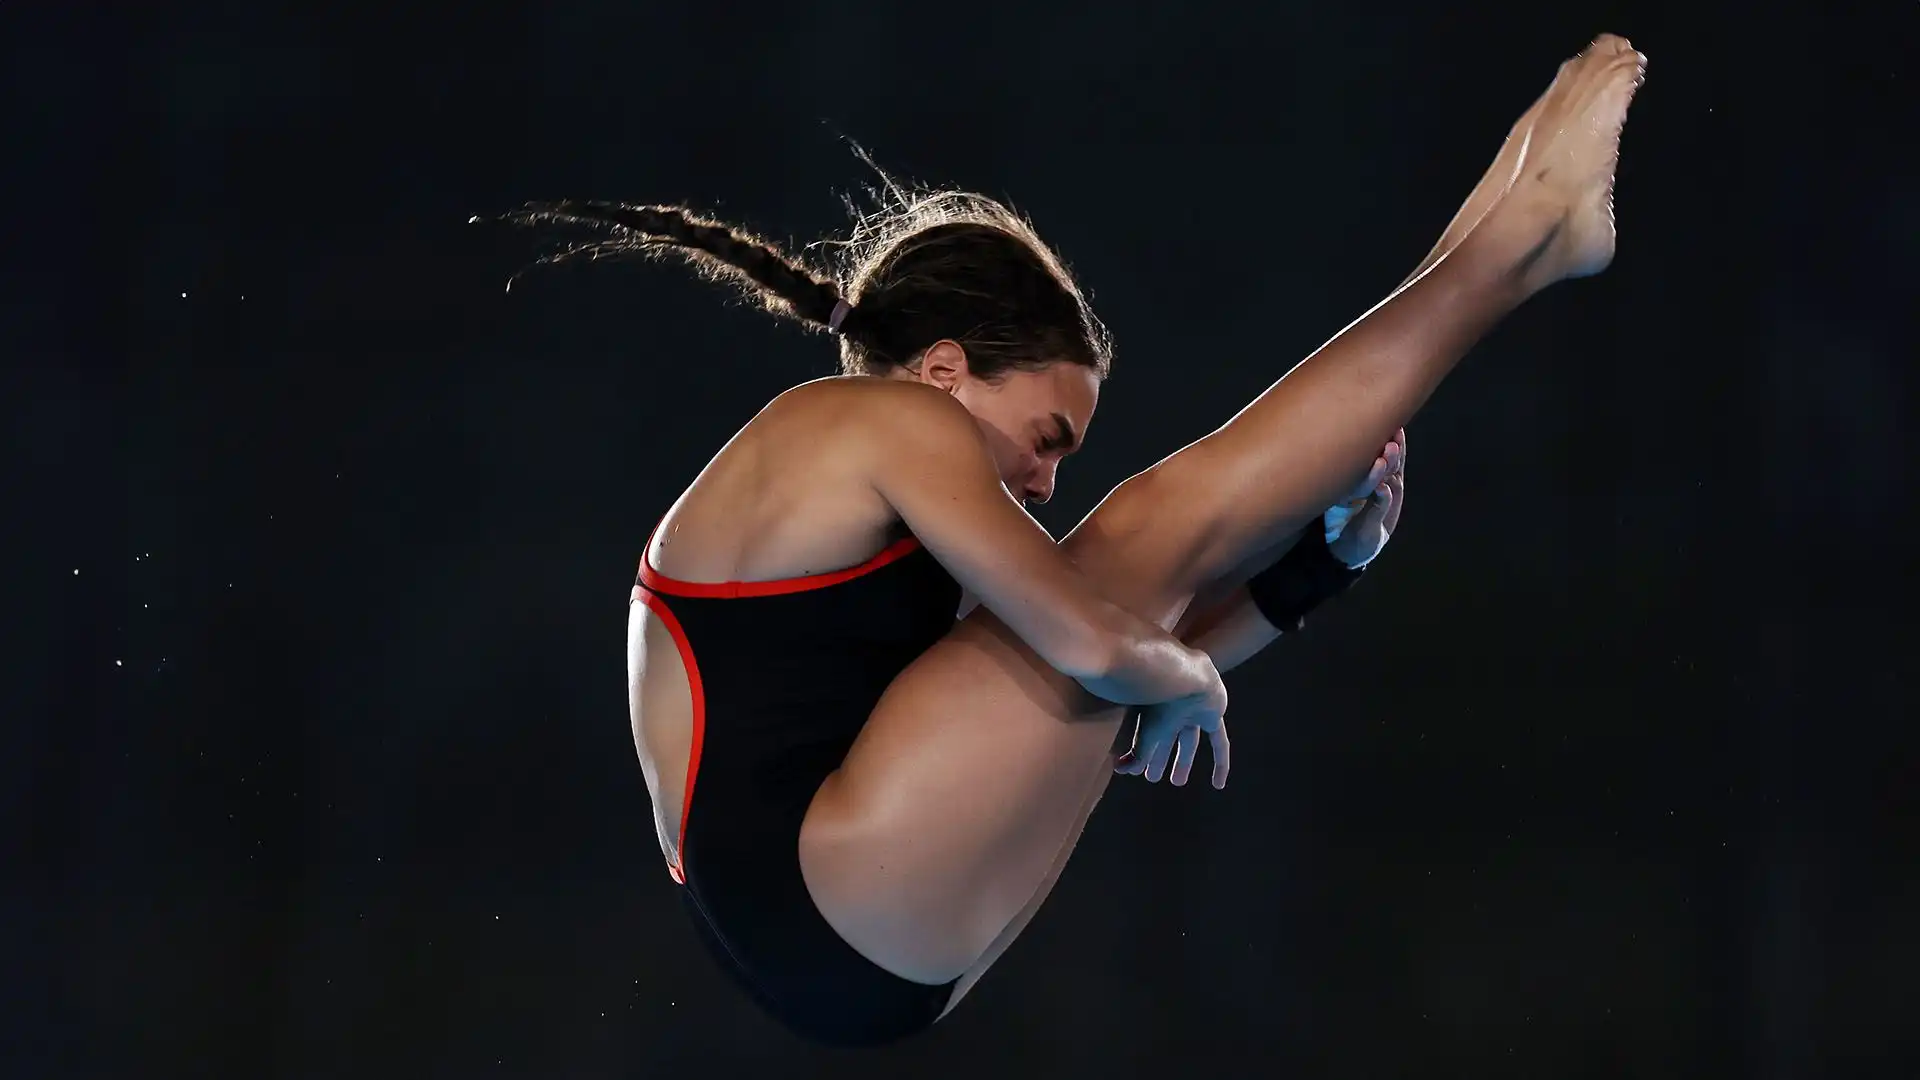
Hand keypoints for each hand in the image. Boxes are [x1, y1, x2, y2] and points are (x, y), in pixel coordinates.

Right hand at [1113, 677, 1230, 788]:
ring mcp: (1193, 710)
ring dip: (1183, 761)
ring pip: (1189, 740)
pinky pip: (1220, 743)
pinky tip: (1219, 784)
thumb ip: (1137, 753)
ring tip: (1177, 782)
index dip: (1141, 754)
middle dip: (1159, 757)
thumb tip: (1121, 771)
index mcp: (1151, 707)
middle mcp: (1172, 709)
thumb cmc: (1158, 697)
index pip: (1144, 735)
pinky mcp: (1213, 714)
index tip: (1135, 771)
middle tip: (1151, 778)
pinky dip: (1220, 763)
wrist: (1186, 674)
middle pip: (1166, 738)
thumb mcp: (1146, 730)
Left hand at [1326, 428, 1405, 568]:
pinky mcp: (1376, 521)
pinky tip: (1383, 487)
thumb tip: (1349, 437)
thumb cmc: (1352, 512)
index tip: (1394, 424)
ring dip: (1387, 467)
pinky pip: (1380, 505)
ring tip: (1387, 452)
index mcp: (1383, 478)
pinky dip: (1383, 496)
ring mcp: (1382, 504)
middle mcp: (1386, 488)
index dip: (1395, 440)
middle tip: (1393, 433)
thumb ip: (1357, 471)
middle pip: (1392, 465)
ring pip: (1389, 481)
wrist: (1355, 545)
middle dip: (1393, 449)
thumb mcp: (1353, 488)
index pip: (1392, 456)